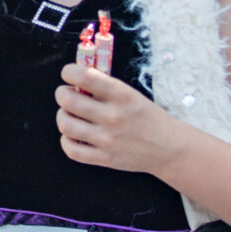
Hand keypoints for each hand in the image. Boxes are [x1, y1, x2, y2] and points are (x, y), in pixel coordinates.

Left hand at [55, 63, 189, 175]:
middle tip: (65, 94)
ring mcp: (108, 139)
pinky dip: (66, 140)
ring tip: (68, 114)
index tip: (68, 74)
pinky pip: (71, 150)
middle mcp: (113, 116)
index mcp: (122, 95)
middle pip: (68, 101)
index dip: (69, 72)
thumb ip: (105, 87)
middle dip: (62, 94)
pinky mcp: (104, 158)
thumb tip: (76, 78)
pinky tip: (73, 135)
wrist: (168, 148)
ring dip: (62, 116)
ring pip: (66, 125)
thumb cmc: (147, 117)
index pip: (84, 77)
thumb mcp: (132, 95)